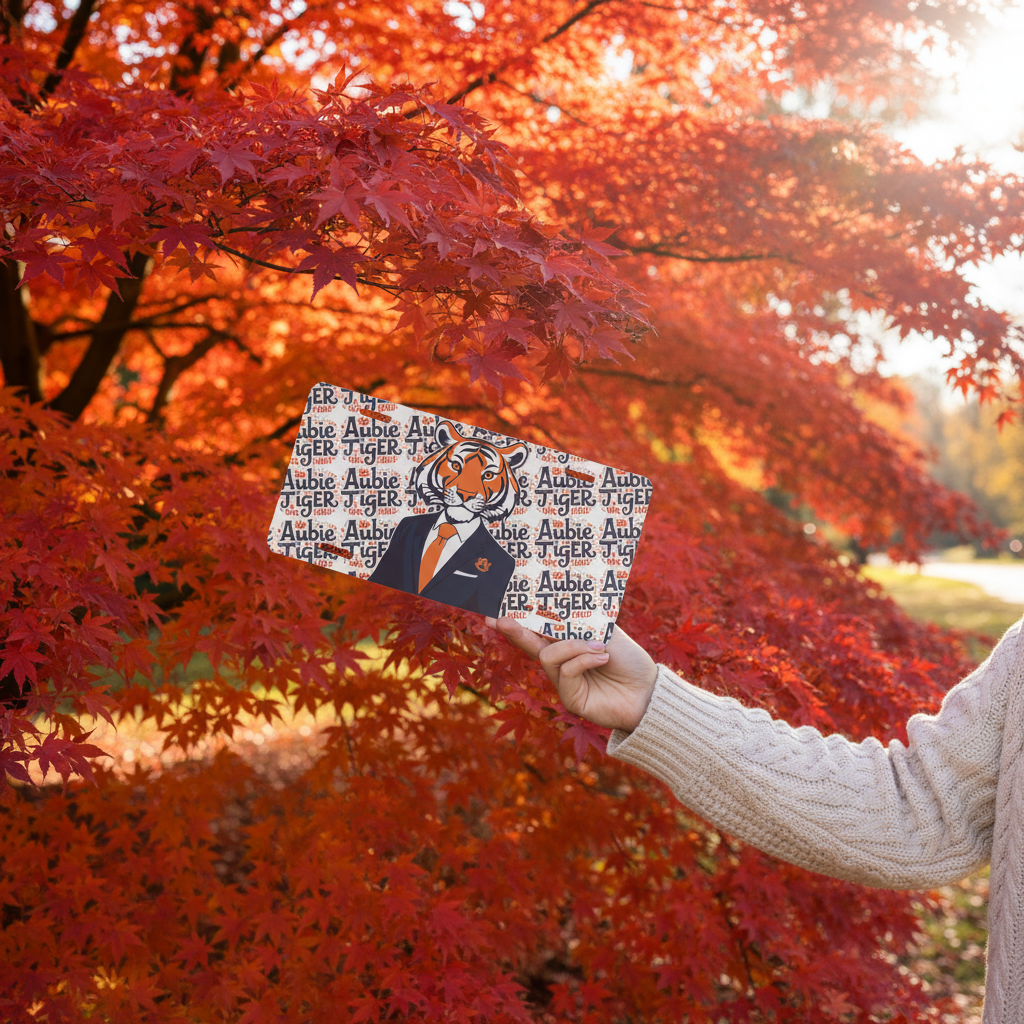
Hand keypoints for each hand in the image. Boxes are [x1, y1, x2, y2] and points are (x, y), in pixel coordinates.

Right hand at [486, 616, 658, 732]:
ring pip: (548, 656)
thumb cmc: (630, 660)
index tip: (498, 610)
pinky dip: (583, 660)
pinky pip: (565, 671)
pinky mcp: (570, 698)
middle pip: (531, 644)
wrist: (649, 690)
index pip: (540, 630)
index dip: (521, 620)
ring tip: (599, 647)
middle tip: (498, 619)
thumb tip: (556, 610)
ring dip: (573, 647)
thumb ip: (582, 622)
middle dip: (515, 631)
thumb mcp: (605, 632)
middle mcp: (563, 662)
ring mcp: (564, 682)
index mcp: (570, 643)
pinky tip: (602, 659)